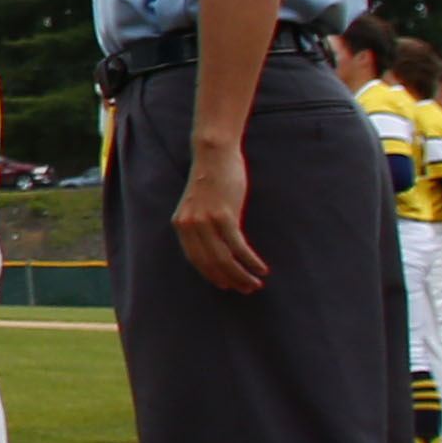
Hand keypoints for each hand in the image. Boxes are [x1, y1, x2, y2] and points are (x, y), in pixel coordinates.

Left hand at [176, 136, 267, 294]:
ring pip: (224, 259)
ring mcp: (205, 221)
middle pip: (210, 264)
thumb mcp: (200, 204)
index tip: (227, 285)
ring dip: (241, 276)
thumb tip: (218, 247)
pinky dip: (250, 261)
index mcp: (181, 224)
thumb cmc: (212, 177)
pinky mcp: (223, 215)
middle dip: (229, 280)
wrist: (213, 153)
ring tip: (255, 284)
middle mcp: (189, 225)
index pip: (195, 260)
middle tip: (246, 289)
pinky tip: (260, 269)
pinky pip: (237, 247)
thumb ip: (203, 224)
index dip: (212, 276)